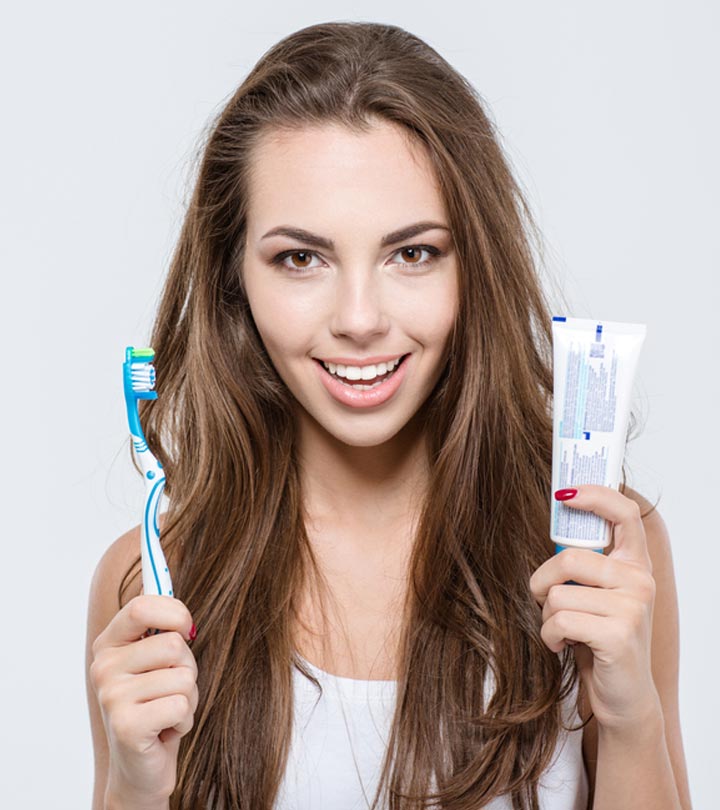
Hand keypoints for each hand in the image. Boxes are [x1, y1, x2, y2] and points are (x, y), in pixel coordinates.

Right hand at [89, 595, 197, 802]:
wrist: (140, 768)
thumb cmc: (156, 703)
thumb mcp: (155, 660)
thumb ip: (160, 623)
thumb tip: (163, 570)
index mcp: (109, 644)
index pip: (141, 606)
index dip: (175, 612)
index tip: (187, 629)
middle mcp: (103, 667)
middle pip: (173, 644)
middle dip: (188, 667)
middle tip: (171, 689)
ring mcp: (112, 697)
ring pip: (183, 677)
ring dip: (189, 697)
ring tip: (168, 711)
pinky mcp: (126, 725)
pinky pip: (182, 705)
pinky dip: (185, 720)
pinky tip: (165, 731)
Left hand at [529, 485, 660, 730]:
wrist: (623, 696)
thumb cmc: (600, 637)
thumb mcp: (596, 594)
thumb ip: (585, 562)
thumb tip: (559, 515)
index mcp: (635, 565)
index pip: (625, 514)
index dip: (595, 495)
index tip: (565, 494)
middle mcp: (640, 581)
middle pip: (570, 558)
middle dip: (542, 582)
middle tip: (546, 601)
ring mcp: (633, 608)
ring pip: (558, 593)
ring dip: (546, 615)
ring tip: (562, 630)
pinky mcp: (618, 635)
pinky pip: (559, 620)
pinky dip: (548, 636)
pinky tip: (562, 645)